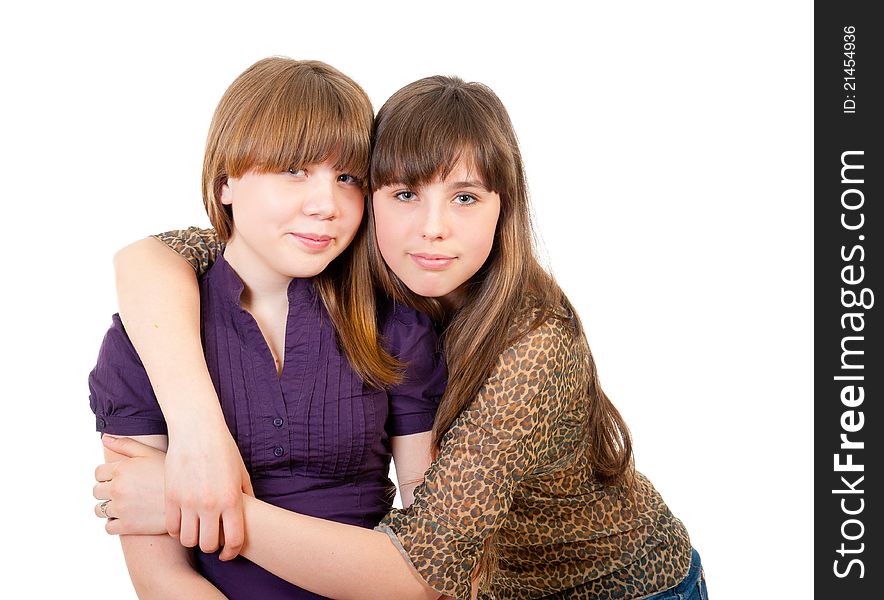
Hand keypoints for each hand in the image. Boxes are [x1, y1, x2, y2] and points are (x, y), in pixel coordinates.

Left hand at [93, 436, 167, 534]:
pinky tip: (128, 517)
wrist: (189, 499)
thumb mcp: (150, 453)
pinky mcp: (126, 526)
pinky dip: (115, 523)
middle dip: (106, 491)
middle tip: (123, 491)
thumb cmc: (170, 474)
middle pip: (96, 491)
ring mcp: (121, 509)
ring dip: (108, 508)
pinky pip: (109, 527)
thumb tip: (104, 438)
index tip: (119, 477)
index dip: (107, 475)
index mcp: (121, 470)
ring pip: (99, 510)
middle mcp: (117, 489)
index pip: (98, 473)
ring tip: (125, 505)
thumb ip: (126, 444)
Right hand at [163, 425, 252, 559]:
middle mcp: (209, 505)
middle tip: (211, 540)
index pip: (233, 540)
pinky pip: (171, 527)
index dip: (231, 553)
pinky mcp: (170, 497)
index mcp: (231, 500)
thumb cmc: (222, 449)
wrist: (197, 429)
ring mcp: (188, 502)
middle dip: (211, 546)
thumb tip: (250, 515)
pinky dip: (177, 530)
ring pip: (188, 540)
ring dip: (193, 539)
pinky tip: (183, 522)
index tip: (227, 554)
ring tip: (197, 531)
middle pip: (208, 545)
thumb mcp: (241, 472)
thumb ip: (246, 496)